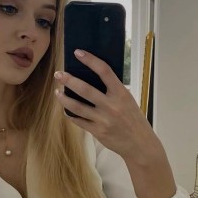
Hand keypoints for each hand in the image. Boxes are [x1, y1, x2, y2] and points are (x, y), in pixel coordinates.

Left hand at [54, 50, 176, 197]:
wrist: (140, 145)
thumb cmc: (134, 119)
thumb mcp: (128, 101)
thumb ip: (113, 91)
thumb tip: (93, 79)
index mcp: (121, 94)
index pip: (104, 71)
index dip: (90, 60)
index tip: (78, 53)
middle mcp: (111, 105)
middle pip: (85, 89)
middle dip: (69, 80)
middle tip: (58, 74)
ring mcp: (103, 120)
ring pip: (77, 107)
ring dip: (64, 99)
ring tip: (57, 92)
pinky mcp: (97, 132)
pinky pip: (79, 121)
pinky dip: (70, 114)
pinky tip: (66, 110)